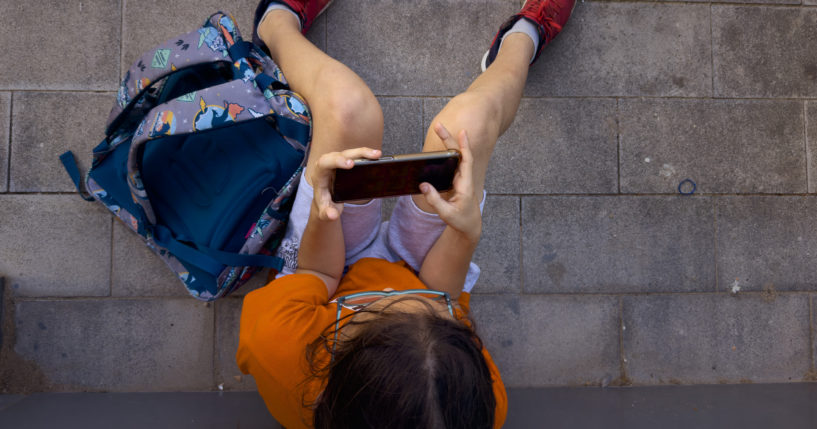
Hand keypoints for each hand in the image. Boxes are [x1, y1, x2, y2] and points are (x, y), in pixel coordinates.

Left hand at [311, 147, 380, 220]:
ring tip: (378, 155)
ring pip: (350, 153)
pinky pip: (355, 155)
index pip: (325, 163)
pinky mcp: (345, 161)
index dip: (337, 161)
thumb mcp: (325, 212)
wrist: (327, 201)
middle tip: (371, 157)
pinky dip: (366, 155)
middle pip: (340, 154)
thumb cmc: (326, 205)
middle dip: (356, 154)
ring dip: (364, 152)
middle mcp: (327, 164)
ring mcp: (337, 161)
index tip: (351, 164)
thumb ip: (327, 214)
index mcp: (320, 175)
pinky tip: (377, 156)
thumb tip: (332, 215)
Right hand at [419, 123, 481, 243]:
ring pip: (455, 158)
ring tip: (440, 129)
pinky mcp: (455, 182)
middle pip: (458, 154)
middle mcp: (464, 179)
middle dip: (449, 139)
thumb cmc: (461, 220)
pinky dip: (446, 154)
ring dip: (447, 144)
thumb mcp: (446, 213)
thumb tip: (422, 185)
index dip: (464, 146)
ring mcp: (460, 179)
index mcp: (465, 185)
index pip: (466, 161)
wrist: (469, 227)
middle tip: (439, 125)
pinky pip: (451, 165)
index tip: (462, 131)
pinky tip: (439, 147)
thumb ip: (434, 200)